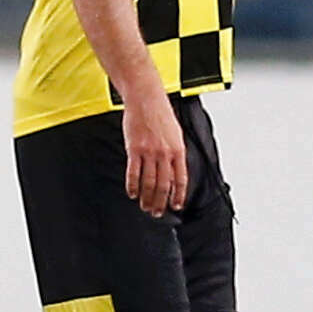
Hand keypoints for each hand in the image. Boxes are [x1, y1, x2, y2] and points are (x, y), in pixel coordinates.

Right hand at [122, 91, 186, 217]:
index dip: (178, 195)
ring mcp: (149, 152)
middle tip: (157, 212)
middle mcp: (165, 153)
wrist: (146, 99)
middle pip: (164, 185)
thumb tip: (174, 174)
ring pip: (149, 183)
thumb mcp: (175, 134)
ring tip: (144, 206)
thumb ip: (175, 154)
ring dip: (147, 198)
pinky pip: (133, 173)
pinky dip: (132, 186)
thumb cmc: (161, 114)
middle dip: (160, 202)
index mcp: (178, 150)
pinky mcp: (134, 149)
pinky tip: (132, 193)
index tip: (176, 206)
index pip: (181, 179)